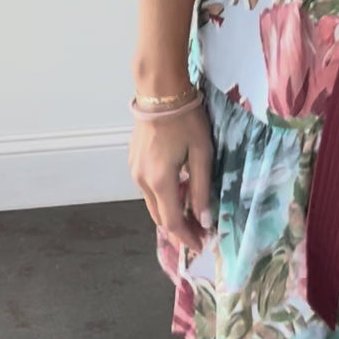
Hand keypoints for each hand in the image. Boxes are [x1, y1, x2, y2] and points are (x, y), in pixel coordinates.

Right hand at [128, 100, 214, 250]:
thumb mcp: (202, 154)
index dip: (186, 237)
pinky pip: (148, 188)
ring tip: (191, 216)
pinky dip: (162, 198)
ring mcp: (134, 170)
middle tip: (199, 233)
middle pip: (159, 216)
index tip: (200, 245)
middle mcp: (142, 181)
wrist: (160, 92)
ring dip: (170, 213)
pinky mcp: (133, 161)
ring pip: (152, 203)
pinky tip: (177, 193)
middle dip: (179, 229)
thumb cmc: (186, 120)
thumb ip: (202, 188)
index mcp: (160, 181)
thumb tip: (204, 219)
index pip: (172, 221)